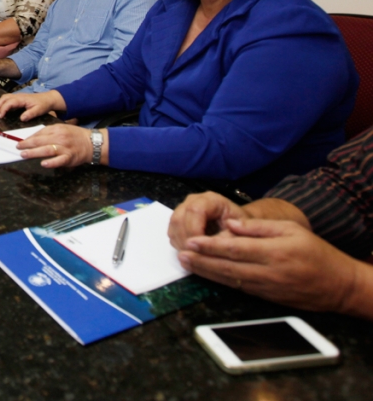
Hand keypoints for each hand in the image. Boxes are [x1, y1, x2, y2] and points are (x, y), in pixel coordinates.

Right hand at [0, 90, 64, 120]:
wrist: (48, 99)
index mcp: (22, 99)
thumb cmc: (43, 104)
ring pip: (5, 97)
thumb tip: (21, 118)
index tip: (0, 116)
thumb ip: (30, 114)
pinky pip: (8, 99)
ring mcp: (18, 96)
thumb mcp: (39, 110)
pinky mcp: (18, 98)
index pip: (9, 102)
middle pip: (4, 98)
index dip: (3, 109)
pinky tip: (3, 110)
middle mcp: (18, 96)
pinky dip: (3, 103)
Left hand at [15, 124, 98, 168]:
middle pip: (40, 141)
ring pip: (46, 150)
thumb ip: (48, 132)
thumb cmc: (75, 135)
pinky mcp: (69, 157)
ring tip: (24, 155)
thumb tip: (32, 137)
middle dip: (27, 145)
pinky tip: (43, 163)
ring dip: (34, 153)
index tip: (20, 141)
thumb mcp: (61, 128)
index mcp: (56, 129)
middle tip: (18, 148)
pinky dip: (51, 162)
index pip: (39, 133)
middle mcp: (60, 137)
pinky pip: (59, 160)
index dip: (28, 138)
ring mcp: (65, 148)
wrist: (92, 143)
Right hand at [168, 192, 248, 250]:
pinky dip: (179, 244)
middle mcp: (193, 201)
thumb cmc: (242, 230)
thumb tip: (208, 250)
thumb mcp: (240, 235)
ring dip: (181, 243)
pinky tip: (191, 253)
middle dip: (185, 240)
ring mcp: (183, 209)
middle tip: (195, 257)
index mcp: (210, 200)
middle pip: (179, 218)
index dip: (194, 230)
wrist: (240, 228)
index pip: (194, 211)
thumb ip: (225, 241)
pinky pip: (172, 232)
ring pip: (173, 226)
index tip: (201, 248)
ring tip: (194, 257)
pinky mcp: (179, 220)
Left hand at [177, 218, 359, 313]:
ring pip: (228, 279)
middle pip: (226, 266)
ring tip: (186, 263)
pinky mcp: (264, 296)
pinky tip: (206, 274)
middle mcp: (267, 272)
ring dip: (205, 272)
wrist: (337, 285)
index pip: (234, 249)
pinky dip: (218, 280)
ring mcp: (264, 287)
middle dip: (200, 261)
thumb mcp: (292, 230)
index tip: (192, 241)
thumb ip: (259, 227)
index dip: (210, 246)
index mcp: (274, 252)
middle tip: (181, 254)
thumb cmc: (316, 253)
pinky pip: (236, 287)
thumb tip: (231, 224)